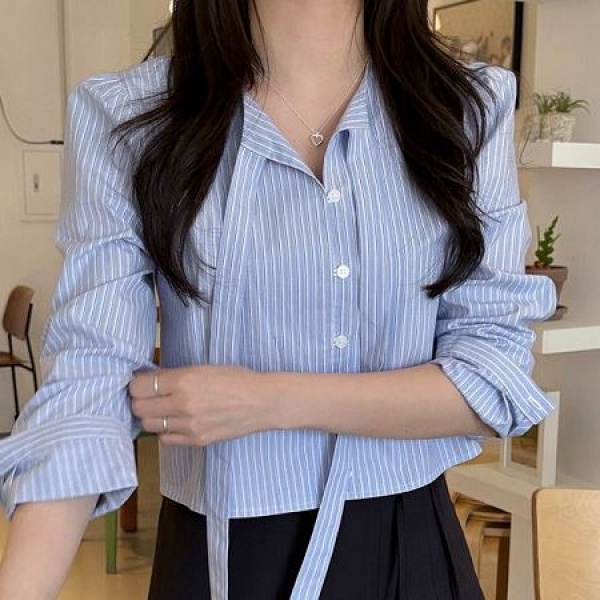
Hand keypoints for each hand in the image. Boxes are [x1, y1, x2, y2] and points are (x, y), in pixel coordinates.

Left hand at [129, 365, 272, 445]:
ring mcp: (189, 425)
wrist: (261, 401)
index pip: (139, 387)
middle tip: (148, 397)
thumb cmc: (236, 379)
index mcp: (183, 380)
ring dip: (152, 417)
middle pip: (139, 408)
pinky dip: (166, 431)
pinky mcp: (196, 440)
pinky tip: (177, 422)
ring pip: (149, 426)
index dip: (136, 384)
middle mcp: (182, 404)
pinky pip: (166, 440)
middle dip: (140, 401)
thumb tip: (148, 379)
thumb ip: (174, 375)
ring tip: (163, 409)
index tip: (141, 383)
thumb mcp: (203, 368)